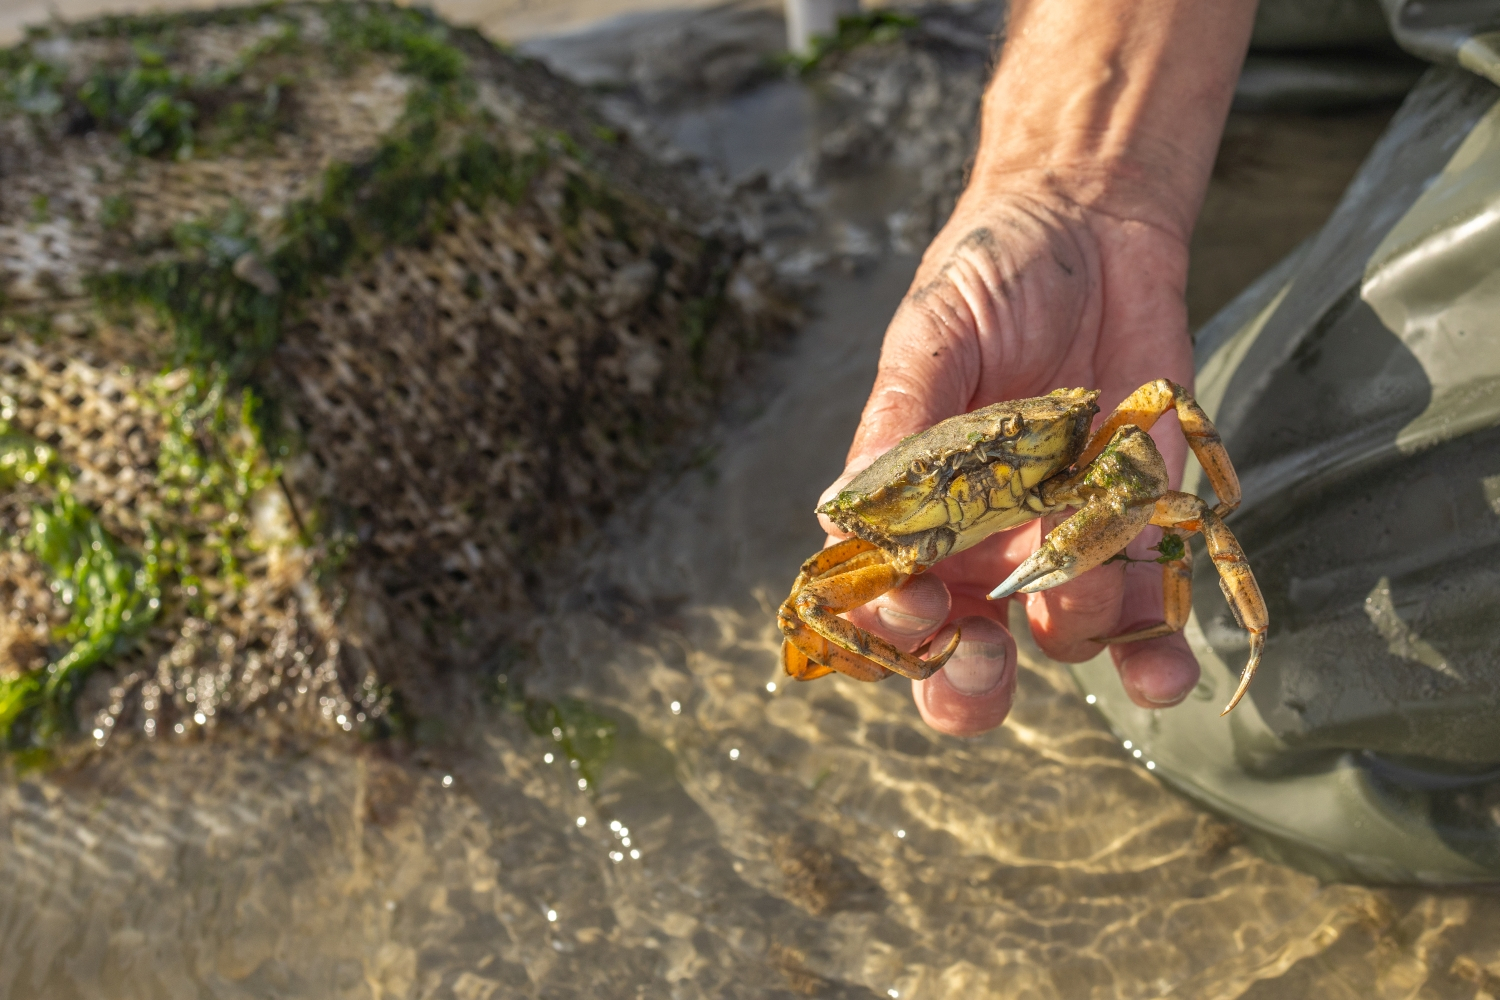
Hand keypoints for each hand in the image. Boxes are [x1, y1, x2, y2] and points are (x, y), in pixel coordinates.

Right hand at [820, 183, 1199, 735]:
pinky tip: (1165, 672)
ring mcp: (1063, 537)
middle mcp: (983, 538)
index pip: (882, 595)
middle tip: (977, 658)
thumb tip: (840, 515)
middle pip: (960, 654)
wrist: (1096, 225)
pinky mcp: (1140, 522)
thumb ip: (898, 424)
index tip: (915, 601)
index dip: (888, 622)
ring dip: (1068, 635)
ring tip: (1082, 587)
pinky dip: (1156, 653)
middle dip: (963, 683)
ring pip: (1057, 637)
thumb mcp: (931, 335)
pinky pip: (1149, 610)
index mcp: (914, 505)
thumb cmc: (991, 274)